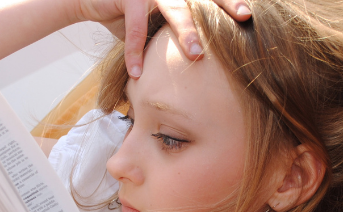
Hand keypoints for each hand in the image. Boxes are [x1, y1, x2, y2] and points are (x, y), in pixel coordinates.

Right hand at [73, 0, 250, 77]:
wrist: (92, 1)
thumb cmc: (129, 14)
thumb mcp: (156, 22)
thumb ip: (175, 32)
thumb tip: (201, 60)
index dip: (230, 1)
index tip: (250, 13)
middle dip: (222, 8)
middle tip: (243, 18)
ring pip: (174, 9)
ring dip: (186, 31)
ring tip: (197, 54)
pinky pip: (134, 27)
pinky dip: (135, 52)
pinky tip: (137, 73)